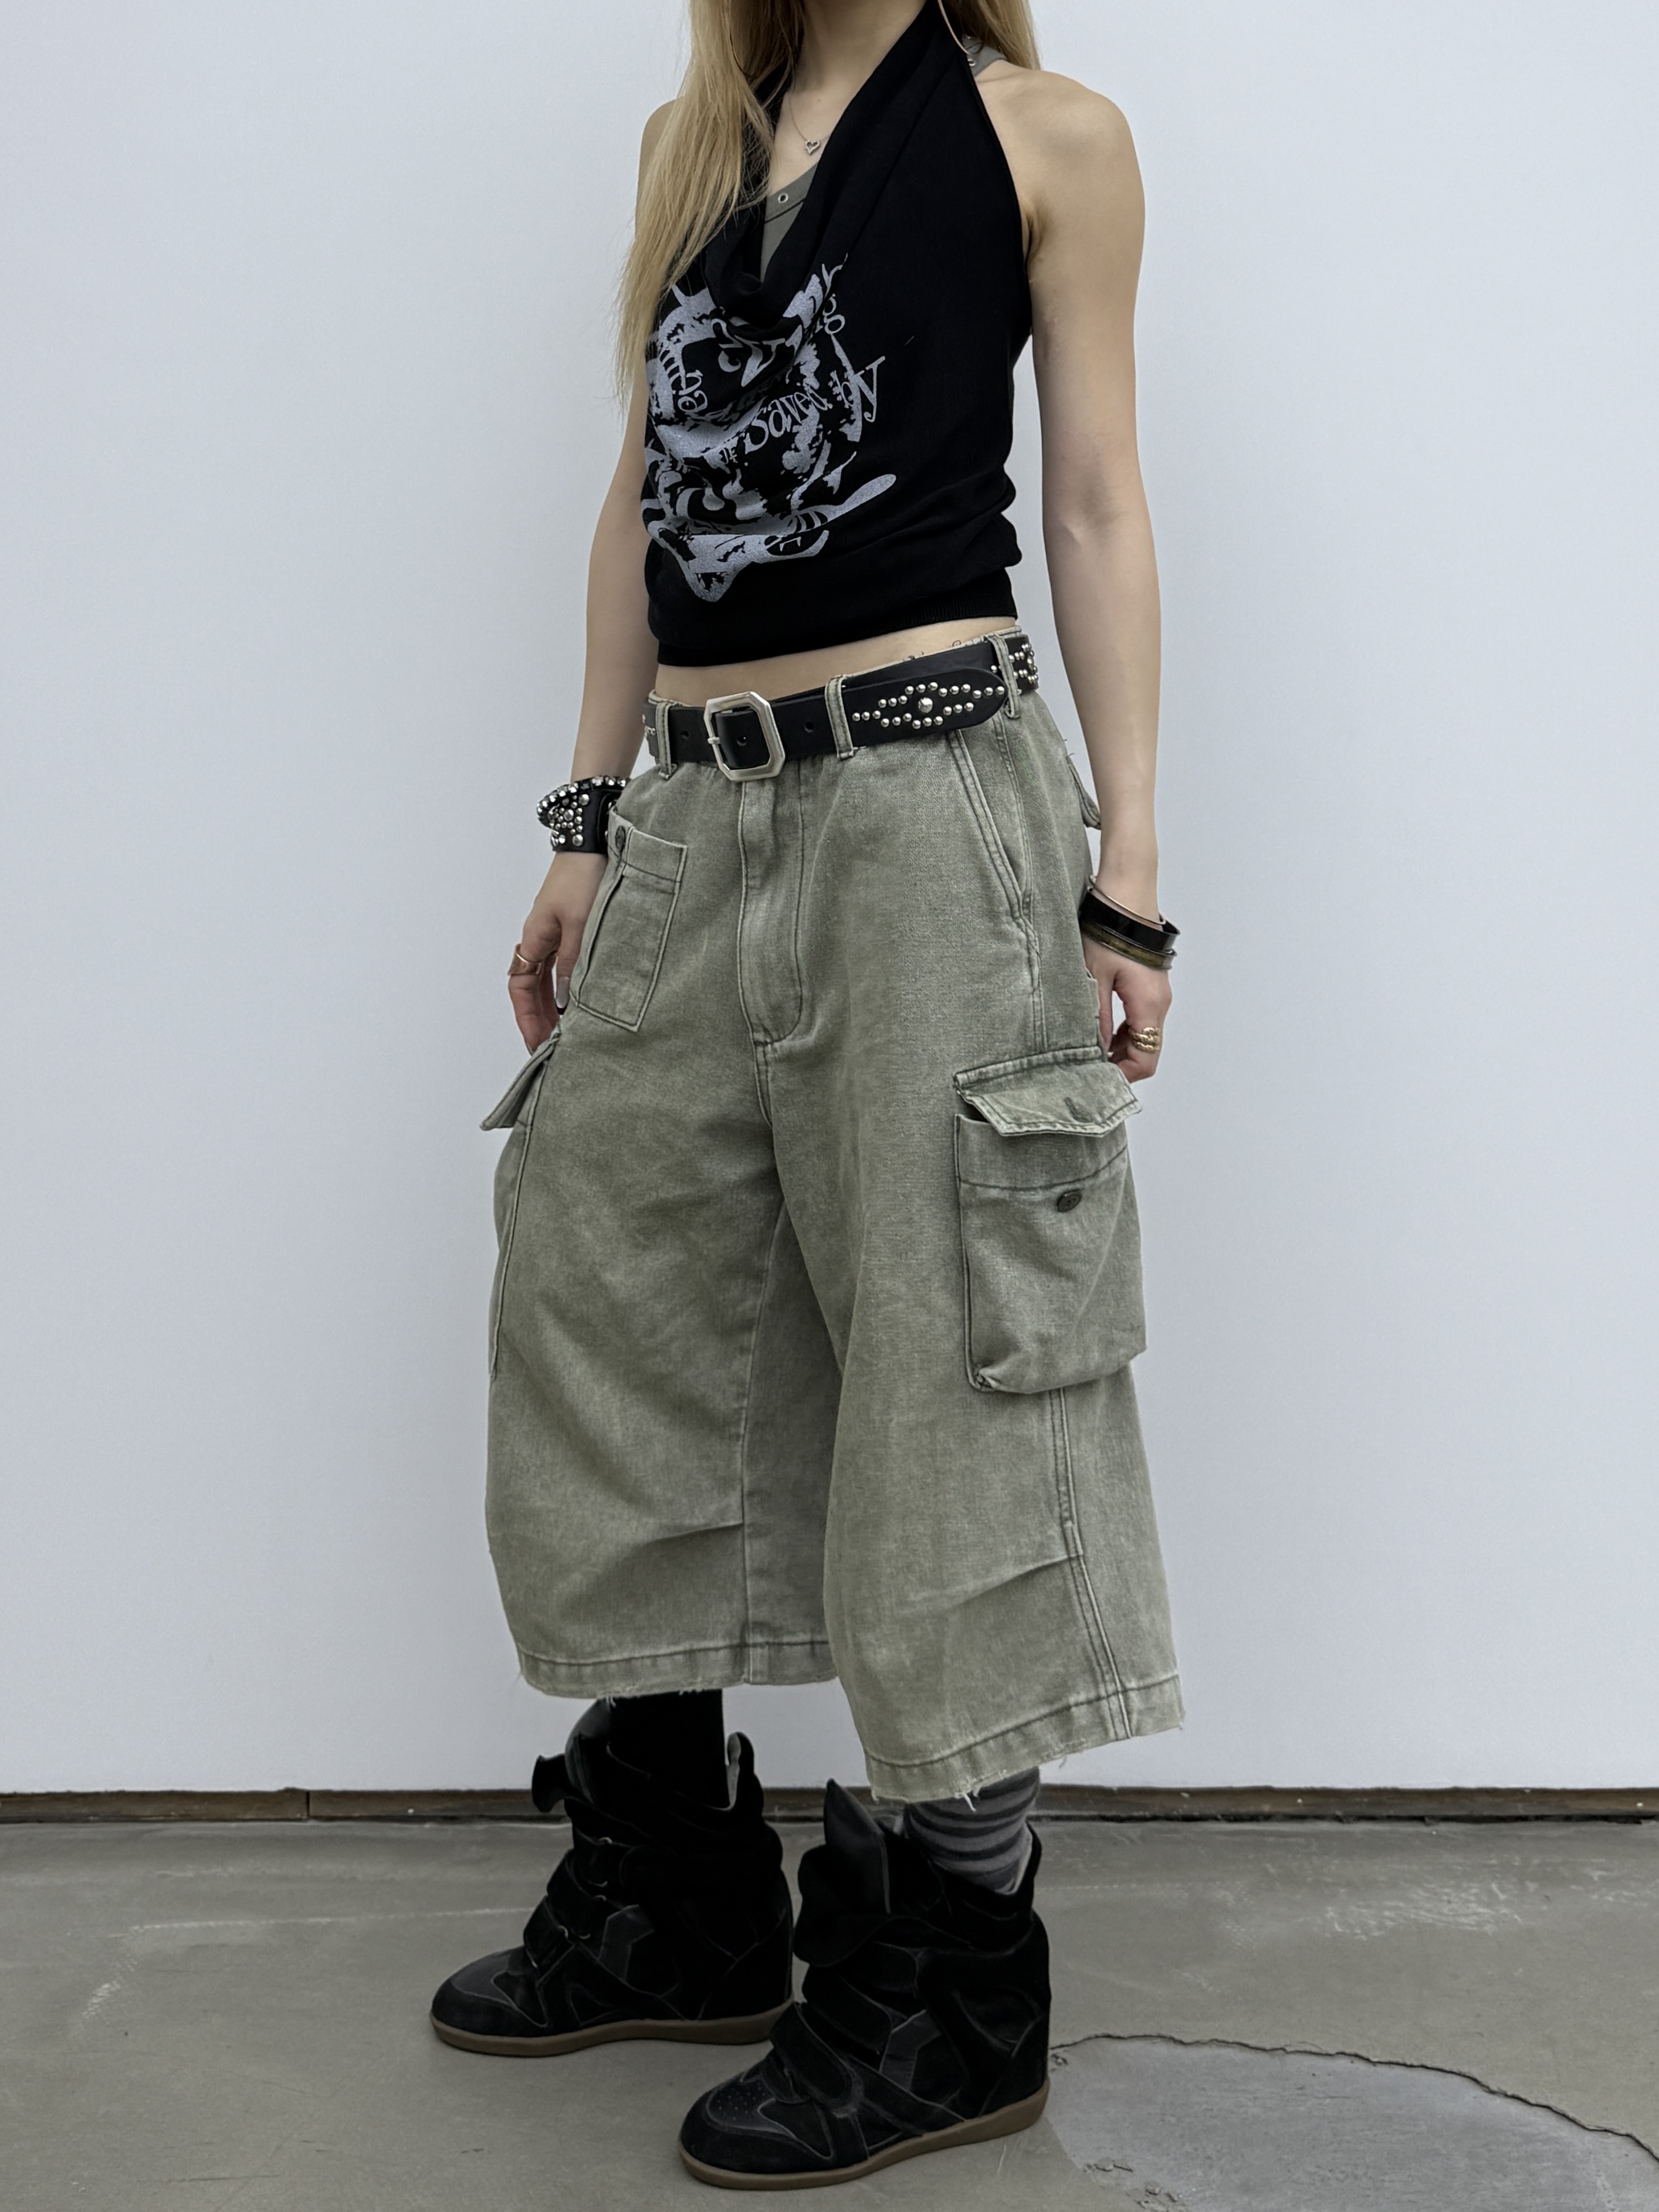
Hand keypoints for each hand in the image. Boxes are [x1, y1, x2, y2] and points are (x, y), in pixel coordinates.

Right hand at [508, 852, 606, 1048]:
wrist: (595, 840)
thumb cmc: (585, 875)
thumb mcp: (582, 925)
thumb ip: (574, 964)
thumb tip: (566, 1002)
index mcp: (535, 936)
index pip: (520, 987)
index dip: (526, 1016)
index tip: (536, 1042)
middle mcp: (541, 936)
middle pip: (532, 987)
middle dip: (540, 1018)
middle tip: (552, 1047)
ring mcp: (557, 931)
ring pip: (549, 977)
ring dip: (554, 1004)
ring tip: (567, 1031)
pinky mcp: (574, 924)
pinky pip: (564, 964)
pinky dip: (569, 985)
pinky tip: (581, 999)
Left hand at [1083, 935, 1171, 1081]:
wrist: (1127, 898)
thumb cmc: (1109, 933)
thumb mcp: (1094, 979)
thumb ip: (1097, 1019)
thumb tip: (1096, 1050)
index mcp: (1148, 1005)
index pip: (1146, 1059)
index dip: (1124, 1075)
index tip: (1099, 1077)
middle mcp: (1159, 1004)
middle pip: (1148, 1051)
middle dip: (1122, 1064)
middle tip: (1091, 1066)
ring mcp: (1158, 995)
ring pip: (1146, 1036)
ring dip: (1123, 1048)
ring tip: (1092, 1048)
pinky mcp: (1151, 987)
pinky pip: (1143, 1019)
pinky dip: (1127, 1031)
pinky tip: (1104, 1029)